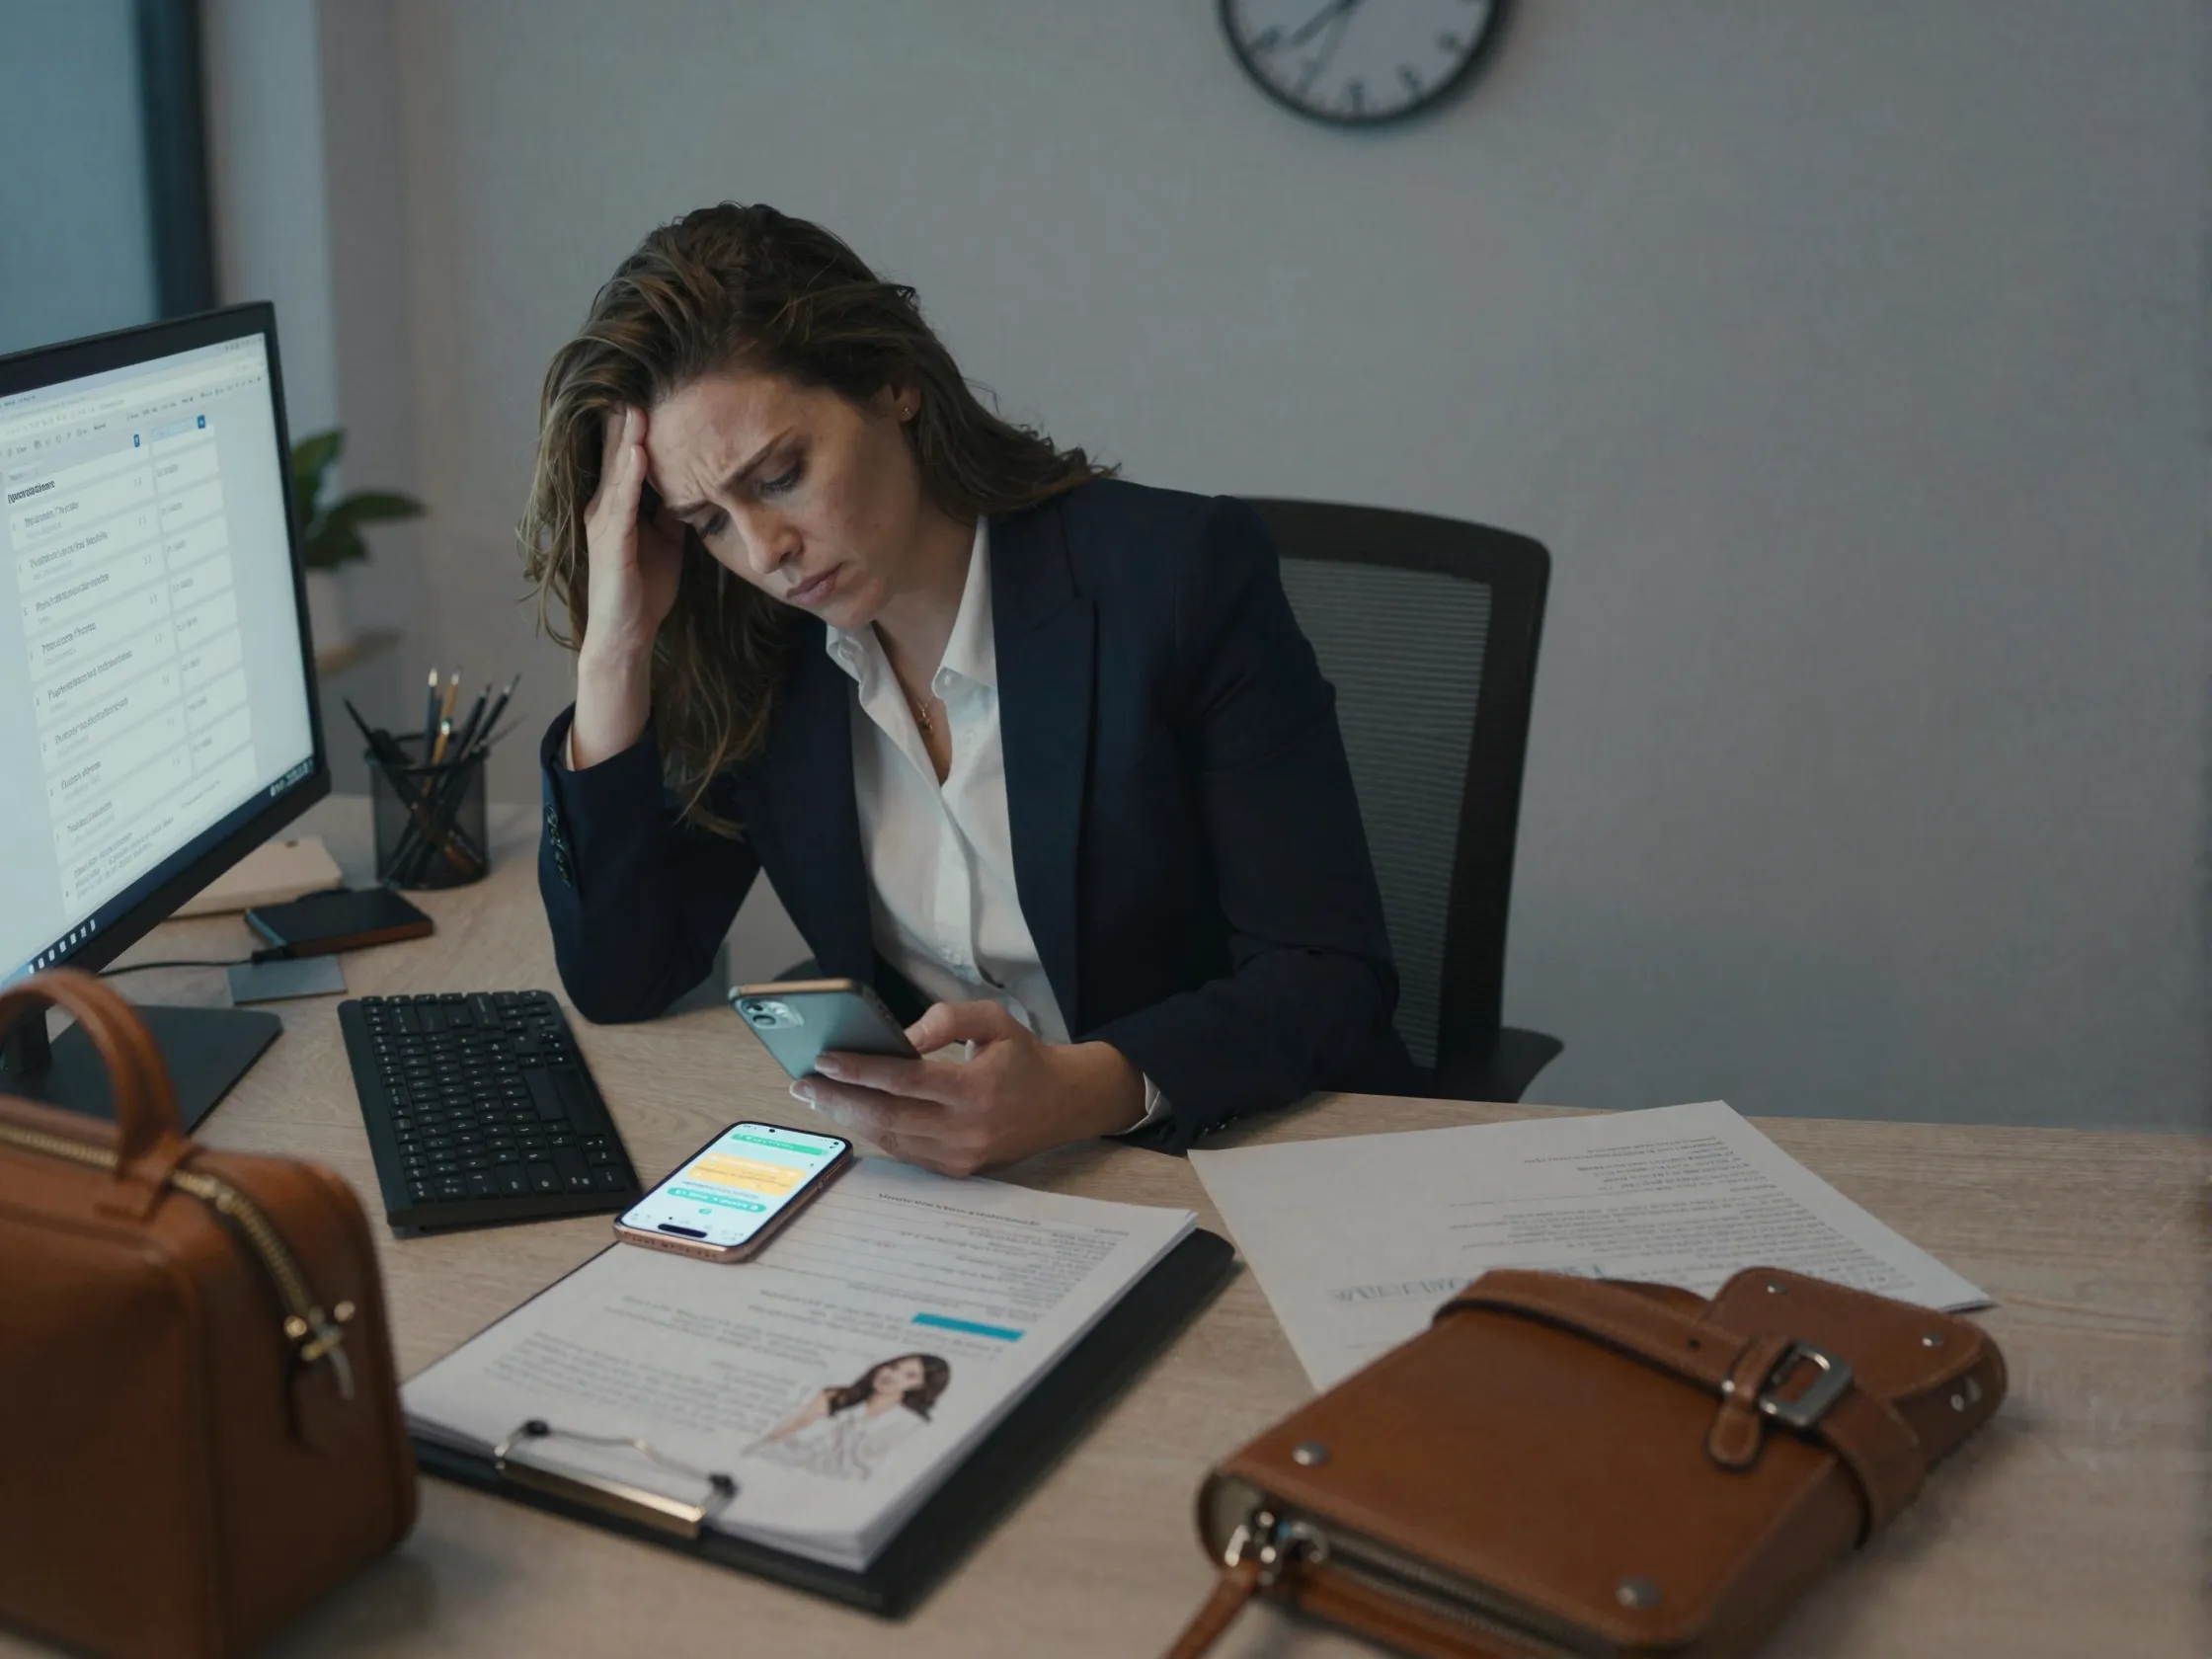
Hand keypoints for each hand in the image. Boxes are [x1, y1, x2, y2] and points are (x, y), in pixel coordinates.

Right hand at [571, 406, 685, 765]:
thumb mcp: (667, 538)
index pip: (628, 454)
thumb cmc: (645, 586)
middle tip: (641, 379)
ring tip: (638, 406)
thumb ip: (673, 508)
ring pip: (616, 472)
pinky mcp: (611, 544)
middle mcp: (605, 506)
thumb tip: (697, 481)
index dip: (639, 423)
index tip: (656, 389)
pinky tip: (639, 455)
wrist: (629, 634)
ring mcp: (605, 523)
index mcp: (619, 503)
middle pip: (617, 453)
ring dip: (627, 439)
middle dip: (628, 419)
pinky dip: (630, 479)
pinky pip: (621, 505)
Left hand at [792, 1001, 1146, 1175]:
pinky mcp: (958, 1169)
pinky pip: (905, 1151)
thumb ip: (946, 1019)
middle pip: (888, 1116)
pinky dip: (875, 1130)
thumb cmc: (1024, 1056)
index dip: (861, 1070)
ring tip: (818, 1096)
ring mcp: (962, 1155)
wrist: (1064, 1104)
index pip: (906, 1080)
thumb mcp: (994, 1020)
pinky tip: (853, 1112)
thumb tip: (899, 1038)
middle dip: (840, 1100)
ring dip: (850, 1117)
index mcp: (979, 1088)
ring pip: (891, 1138)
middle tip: (803, 1084)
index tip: (825, 1060)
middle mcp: (969, 1128)